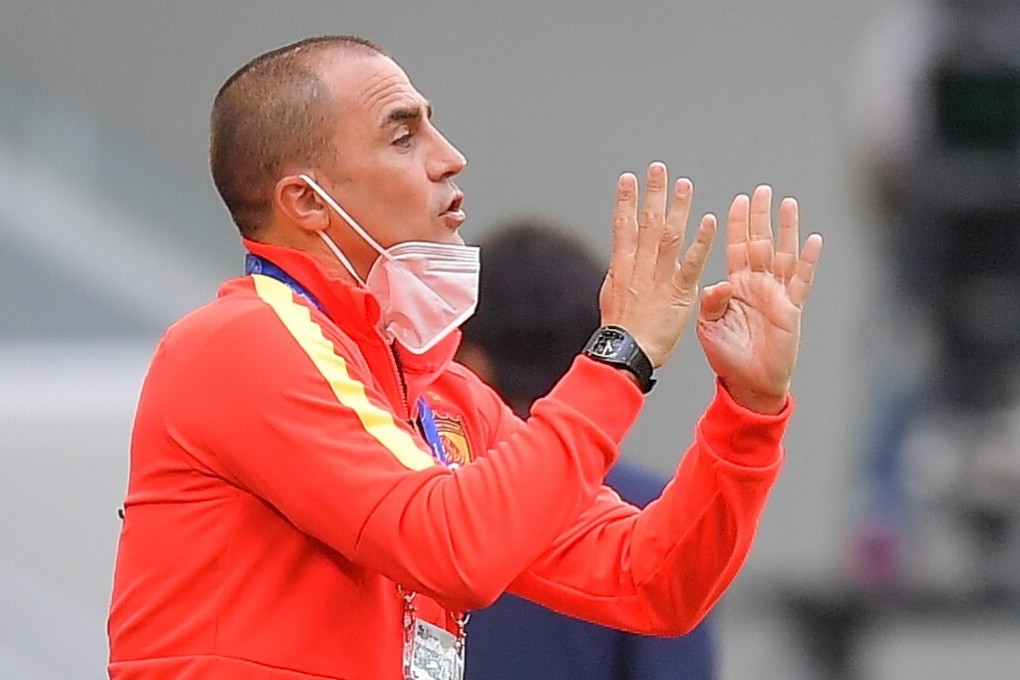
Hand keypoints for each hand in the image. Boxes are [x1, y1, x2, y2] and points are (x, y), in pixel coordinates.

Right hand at [599, 162, 717, 367]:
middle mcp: (641, 265)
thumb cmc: (621, 329)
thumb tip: (619, 259)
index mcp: (623, 265)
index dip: (625, 200)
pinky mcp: (680, 290)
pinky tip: (709, 222)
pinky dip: (701, 241)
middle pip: (647, 221)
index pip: (623, 225)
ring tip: (685, 185)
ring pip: (670, 234)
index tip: (627, 179)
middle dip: (653, 193)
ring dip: (678, 208)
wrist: (628, 350)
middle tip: (659, 169)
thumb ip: (620, 273)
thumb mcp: (611, 295)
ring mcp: (660, 276)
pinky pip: (692, 261)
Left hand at [696, 185, 821, 412]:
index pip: (735, 247)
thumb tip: (719, 284)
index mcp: (735, 286)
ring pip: (784, 254)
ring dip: (786, 229)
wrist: (749, 382)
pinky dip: (808, 261)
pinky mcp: (792, 309)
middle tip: (762, 190)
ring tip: (788, 204)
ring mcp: (777, 294)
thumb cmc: (726, 356)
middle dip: (761, 216)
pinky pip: (802, 280)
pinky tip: (813, 240)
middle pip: (760, 242)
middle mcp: (757, 285)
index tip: (738, 200)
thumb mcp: (709, 327)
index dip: (737, 224)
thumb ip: (711, 304)